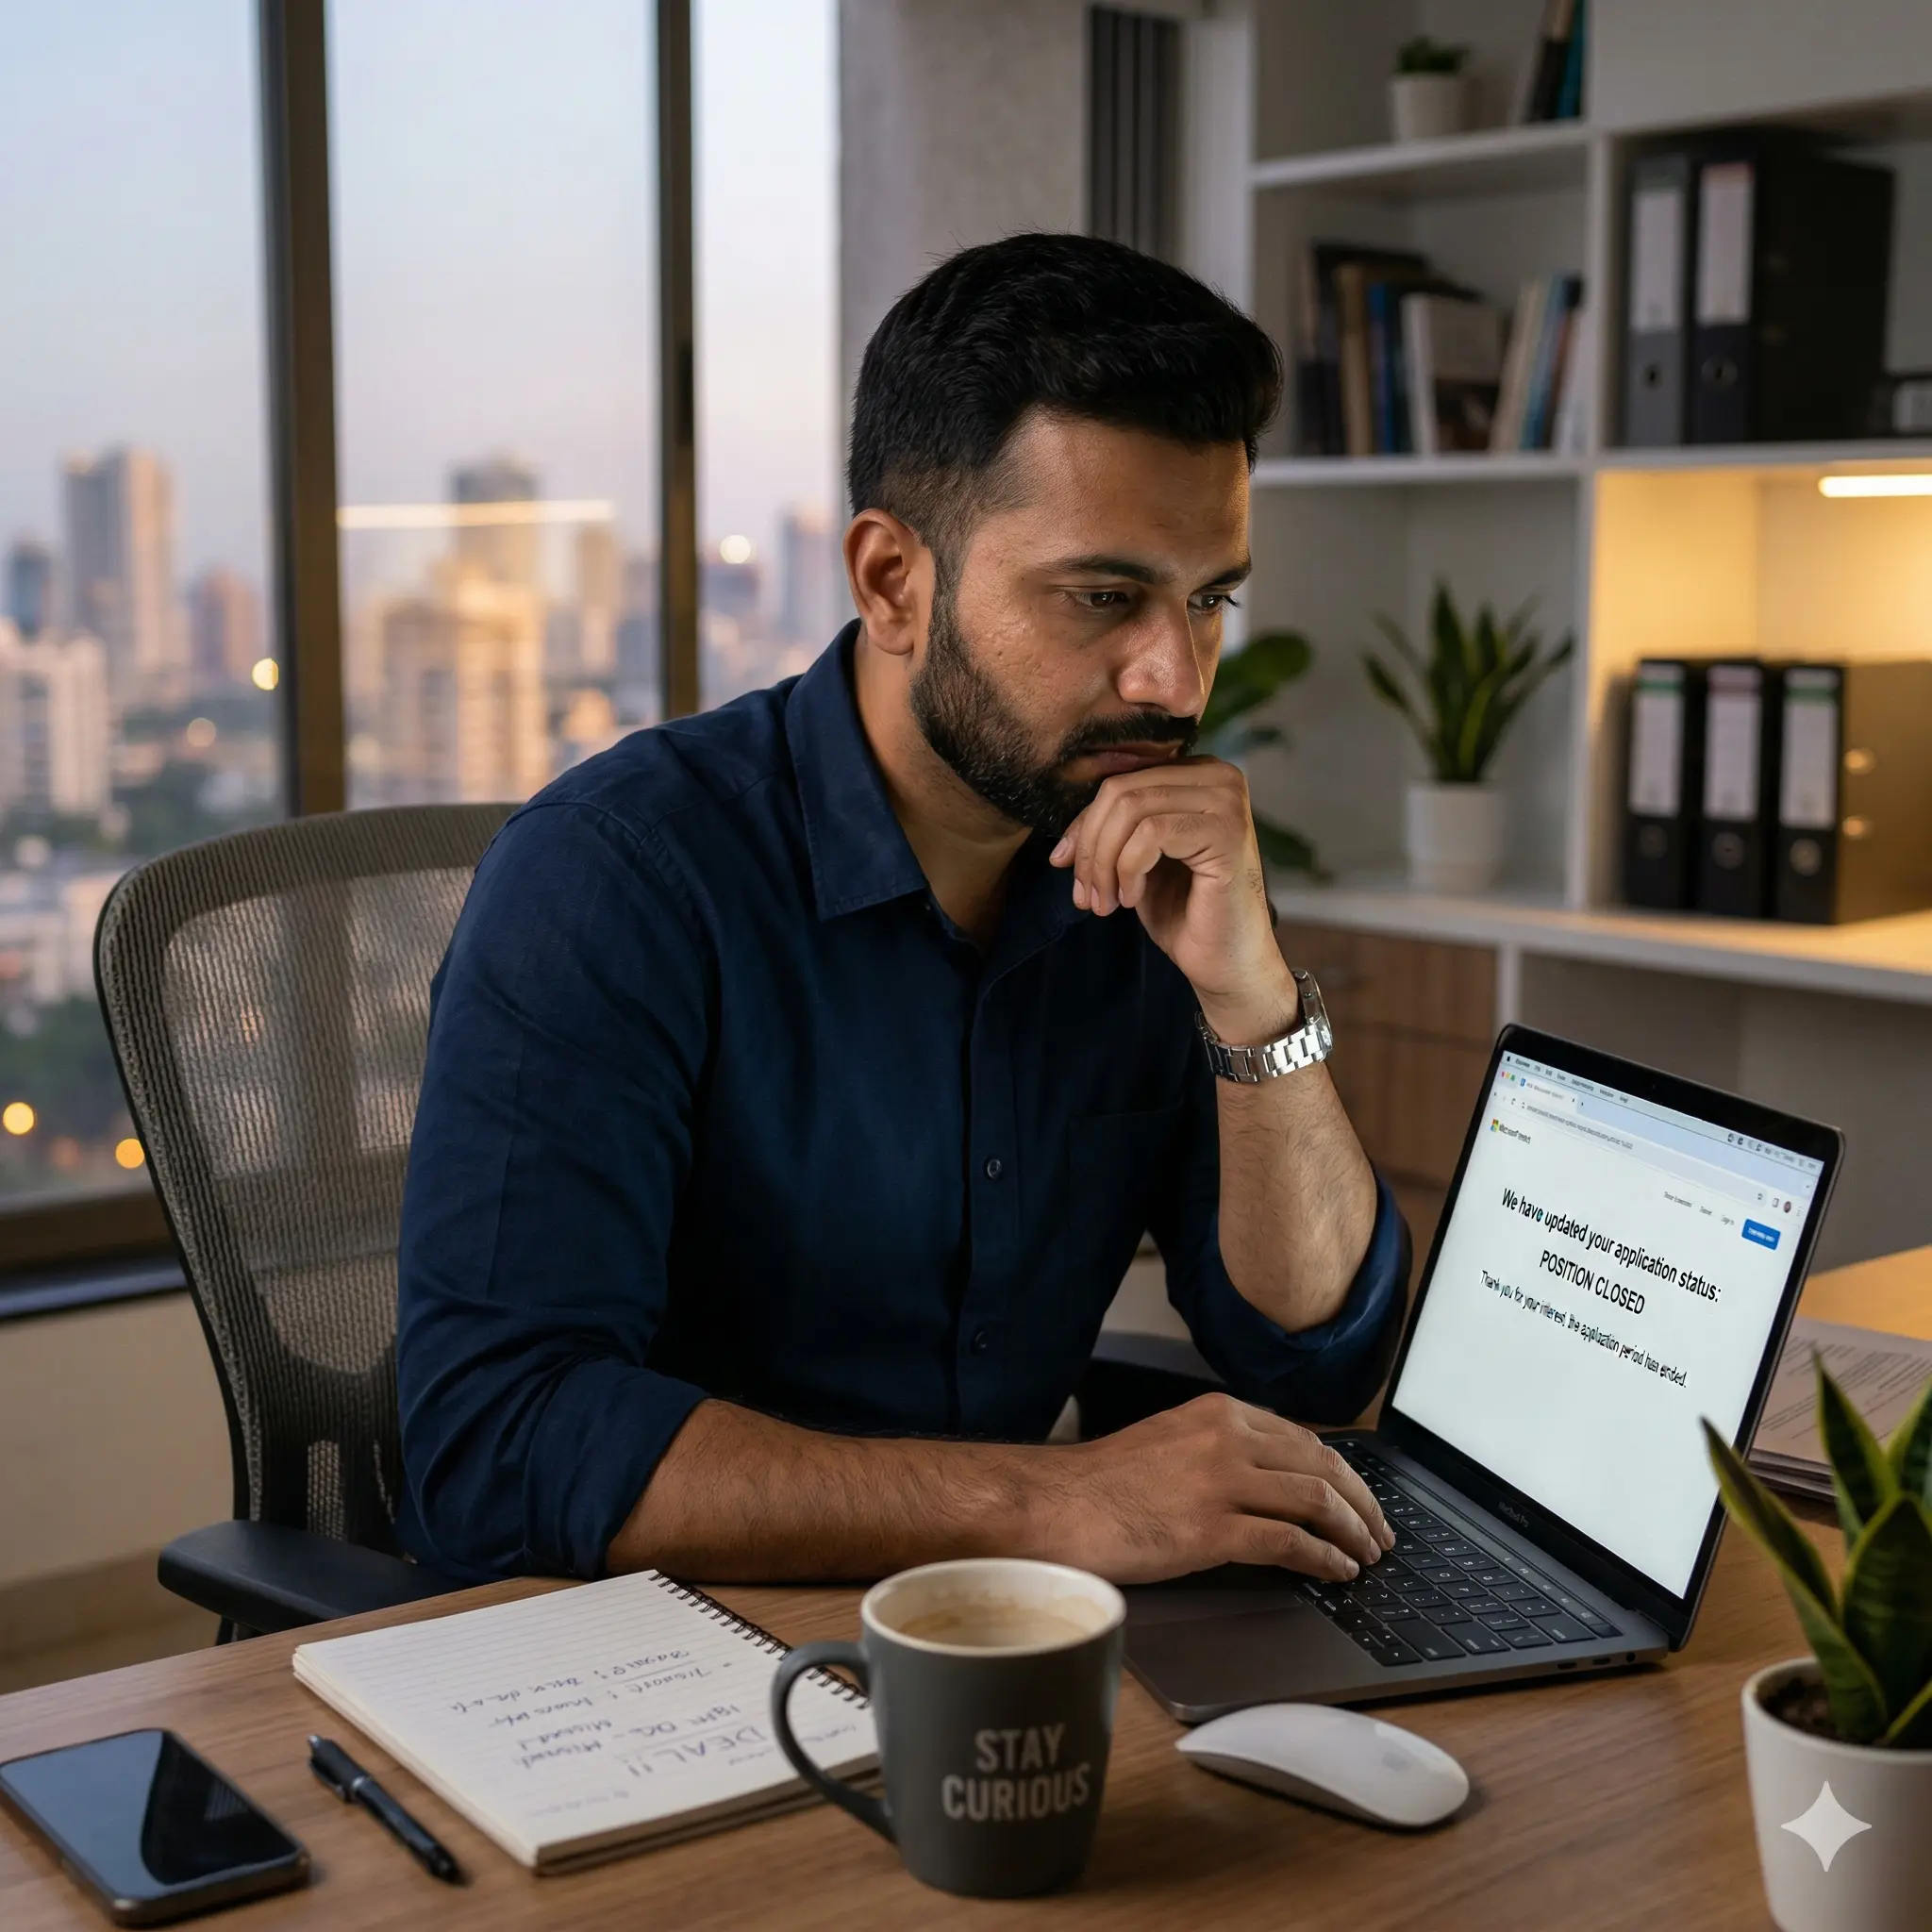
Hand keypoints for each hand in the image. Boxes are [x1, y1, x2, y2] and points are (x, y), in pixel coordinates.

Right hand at [1034, 1393, 1394, 1585]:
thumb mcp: (1170, 1441)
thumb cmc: (1103, 1483)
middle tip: (1380, 1532)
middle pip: (1323, 1466)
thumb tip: (1268, 1480)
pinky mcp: (1213, 1529)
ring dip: (1353, 1533)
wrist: (1058, 1506)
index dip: (1343, 1472)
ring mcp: (1222, 1482)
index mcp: (1218, 1414)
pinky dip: (1324, 1559)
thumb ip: (1219, 1450)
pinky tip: (1336, 1572)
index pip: (1303, 1439)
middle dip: (1362, 1503)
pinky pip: (1290, 1543)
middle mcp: (1227, 1439)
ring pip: (1317, 1501)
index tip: (1360, 1497)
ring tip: (1367, 1555)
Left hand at [1048, 758, 1294, 1043]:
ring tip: (1106, 902)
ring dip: (1104, 862)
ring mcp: (1226, 801)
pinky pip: (1152, 834)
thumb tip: (1061, 845)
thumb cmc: (1184, 912)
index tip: (1063, 863)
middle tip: (1085, 893)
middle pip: (1121, 791)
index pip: (1120, 780)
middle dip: (1089, 845)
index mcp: (1198, 774)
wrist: (1224, 960)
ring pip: (1131, 810)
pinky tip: (1133, 899)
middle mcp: (1219, 776)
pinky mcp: (1226, 832)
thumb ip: (1110, 833)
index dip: (1083, 823)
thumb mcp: (1136, 862)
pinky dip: (1128, 869)